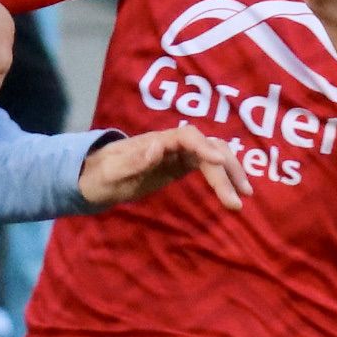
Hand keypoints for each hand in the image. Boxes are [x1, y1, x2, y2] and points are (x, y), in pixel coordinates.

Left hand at [77, 126, 246, 211]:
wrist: (92, 176)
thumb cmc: (98, 174)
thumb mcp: (111, 172)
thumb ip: (132, 161)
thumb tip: (157, 148)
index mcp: (156, 141)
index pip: (187, 137)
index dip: (204, 148)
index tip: (219, 162)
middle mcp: (172, 143)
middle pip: (208, 146)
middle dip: (226, 169)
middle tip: (238, 199)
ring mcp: (178, 154)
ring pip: (213, 155)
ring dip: (231, 172)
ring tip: (244, 197)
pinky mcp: (180, 165)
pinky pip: (208, 166)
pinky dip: (223, 176)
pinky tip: (234, 191)